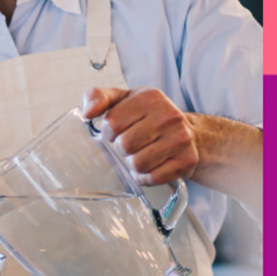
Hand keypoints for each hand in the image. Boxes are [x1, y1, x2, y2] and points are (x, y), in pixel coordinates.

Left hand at [82, 87, 198, 185]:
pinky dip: (145, 177)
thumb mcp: (122, 99)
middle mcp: (169, 116)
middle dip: (122, 147)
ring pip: (138, 164)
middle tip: (131, 142)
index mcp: (150, 97)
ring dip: (134, 163)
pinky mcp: (186, 161)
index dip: (109, 131)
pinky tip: (150, 166)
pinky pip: (153, 178)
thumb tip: (88, 113)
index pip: (112, 123)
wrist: (188, 131)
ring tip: (141, 153)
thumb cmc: (148, 115)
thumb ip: (98, 98)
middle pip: (125, 145)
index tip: (118, 130)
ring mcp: (180, 139)